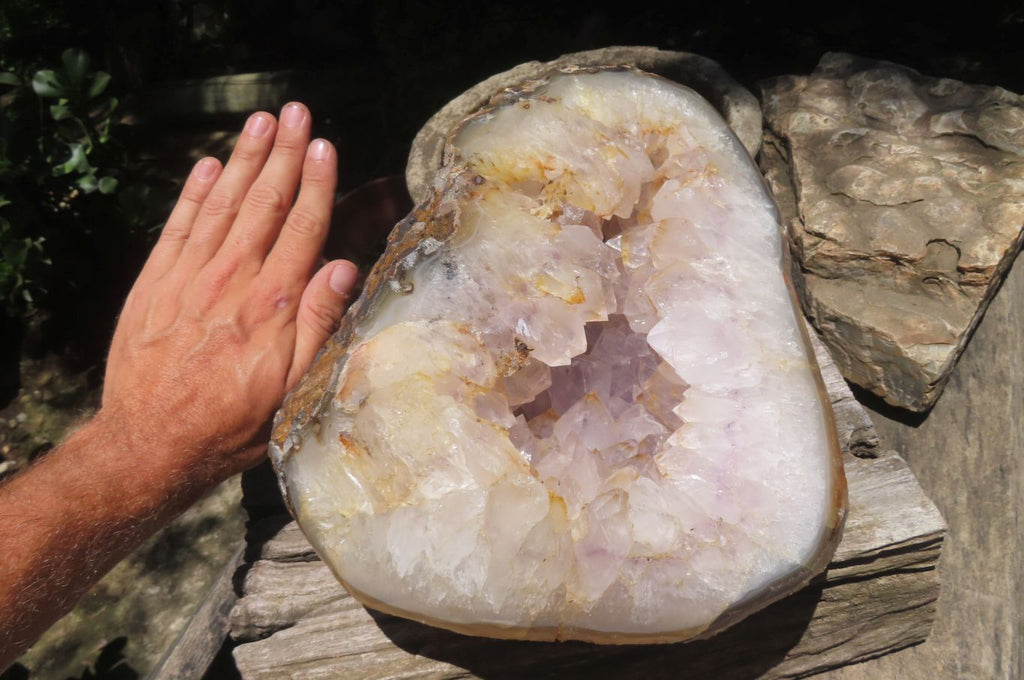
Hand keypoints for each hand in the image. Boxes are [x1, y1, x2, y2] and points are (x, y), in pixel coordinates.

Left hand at [101, 102, 356, 483]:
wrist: (152, 443)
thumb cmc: (233, 423)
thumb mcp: (293, 389)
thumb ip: (319, 326)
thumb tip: (344, 269)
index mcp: (272, 304)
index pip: (301, 227)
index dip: (315, 183)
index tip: (325, 145)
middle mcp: (232, 279)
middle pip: (263, 202)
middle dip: (282, 153)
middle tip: (295, 112)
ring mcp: (189, 276)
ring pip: (222, 204)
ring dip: (242, 159)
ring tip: (260, 121)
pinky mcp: (155, 282)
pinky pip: (178, 225)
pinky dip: (192, 192)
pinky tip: (207, 164)